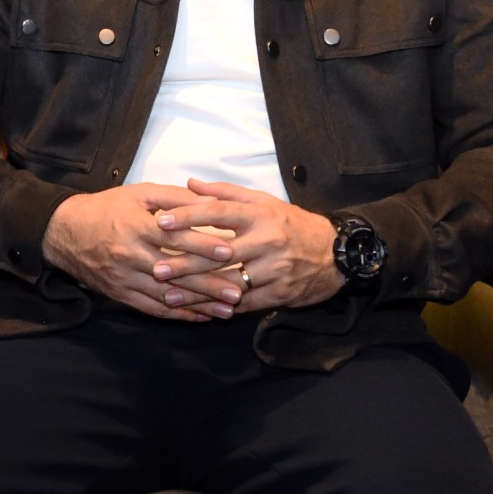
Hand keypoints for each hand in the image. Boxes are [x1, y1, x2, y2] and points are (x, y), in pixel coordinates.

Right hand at [43, 183, 248, 321]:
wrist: (63, 232)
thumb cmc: (105, 208)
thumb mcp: (138, 194)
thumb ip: (174, 198)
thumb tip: (209, 202)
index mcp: (135, 227)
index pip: (174, 239)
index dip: (202, 246)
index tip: (230, 253)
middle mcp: (129, 256)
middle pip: (174, 273)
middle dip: (208, 284)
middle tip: (237, 291)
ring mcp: (124, 278)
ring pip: (166, 296)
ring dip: (198, 305)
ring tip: (226, 311)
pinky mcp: (120, 294)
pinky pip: (152, 308)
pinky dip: (177, 315)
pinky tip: (199, 318)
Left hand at [155, 178, 343, 313]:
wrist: (336, 254)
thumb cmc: (292, 224)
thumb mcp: (264, 201)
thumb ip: (225, 193)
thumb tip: (189, 183)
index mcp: (261, 214)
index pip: (219, 213)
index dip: (188, 216)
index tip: (161, 221)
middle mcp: (268, 241)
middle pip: (219, 253)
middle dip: (185, 262)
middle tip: (156, 268)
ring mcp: (275, 269)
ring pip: (229, 282)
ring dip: (197, 291)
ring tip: (168, 295)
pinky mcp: (280, 293)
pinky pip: (244, 303)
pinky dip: (220, 307)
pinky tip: (198, 310)